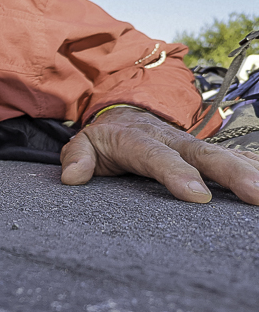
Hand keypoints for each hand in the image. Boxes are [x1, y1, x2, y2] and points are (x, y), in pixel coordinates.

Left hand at [60, 107, 258, 204]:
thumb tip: (71, 177)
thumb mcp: (82, 143)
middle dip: (230, 173)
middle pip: (201, 154)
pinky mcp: (202, 149)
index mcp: (137, 139)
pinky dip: (252, 163)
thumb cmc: (103, 138)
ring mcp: (189, 142)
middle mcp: (169, 138)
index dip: (178, 174)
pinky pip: (232, 154)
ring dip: (248, 170)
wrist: (122, 115)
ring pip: (221, 154)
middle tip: (255, 193)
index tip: (198, 196)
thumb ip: (76, 158)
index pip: (157, 157)